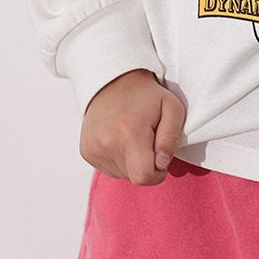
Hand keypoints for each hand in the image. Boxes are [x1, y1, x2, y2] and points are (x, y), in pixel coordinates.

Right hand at [79, 68, 185, 185]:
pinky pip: (110, 170)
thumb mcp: (172, 107)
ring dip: (132, 162)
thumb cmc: (147, 95)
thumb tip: (161, 164)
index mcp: (129, 133)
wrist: (114, 80)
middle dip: (145, 164)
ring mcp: (93, 149)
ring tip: (132, 135)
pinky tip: (120, 138)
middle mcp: (106, 143)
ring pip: (122, 175)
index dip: (157, 172)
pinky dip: (119, 159)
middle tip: (147, 139)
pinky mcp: (86, 151)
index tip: (160, 155)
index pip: (143, 177)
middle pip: (133, 178)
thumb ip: (171, 138)